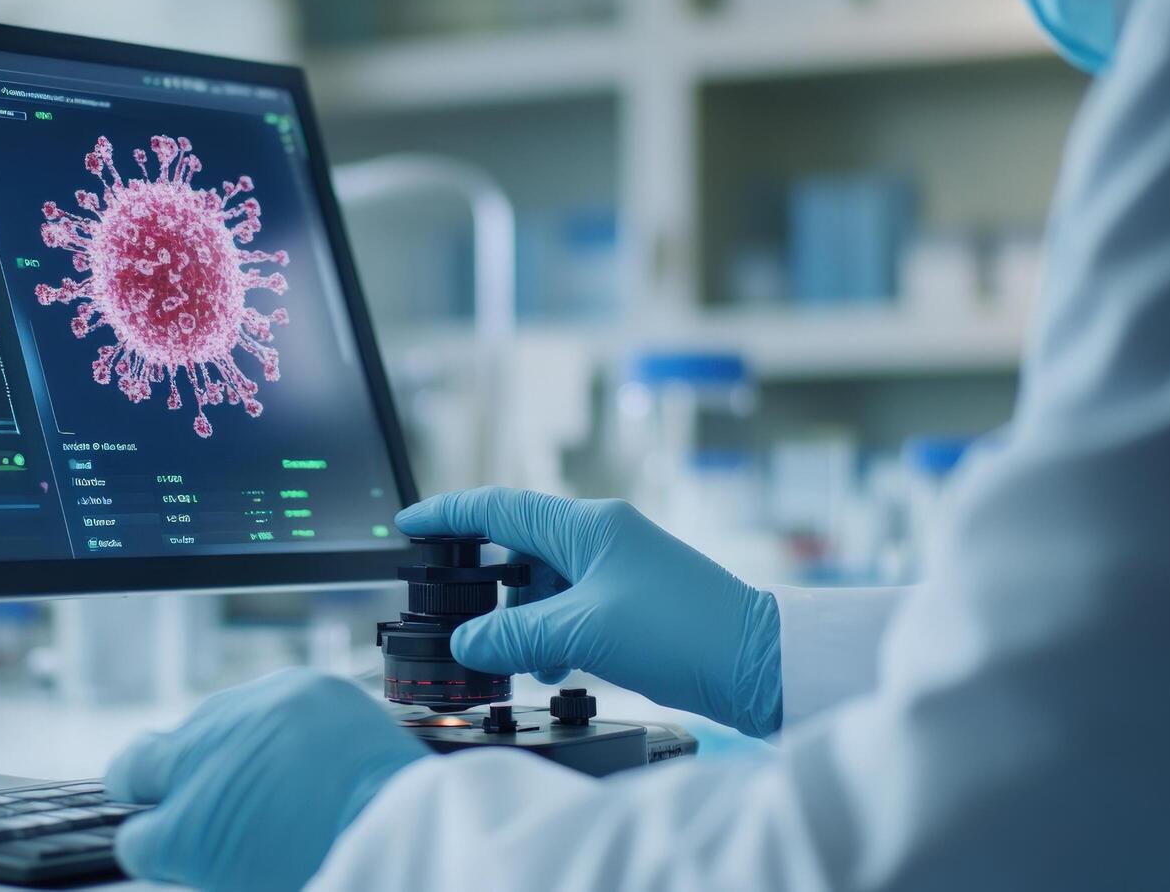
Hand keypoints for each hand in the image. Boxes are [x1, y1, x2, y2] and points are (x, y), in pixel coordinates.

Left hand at [105, 668, 428, 891]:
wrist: (406, 842)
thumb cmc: (397, 814)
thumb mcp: (360, 749)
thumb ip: (299, 746)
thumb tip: (263, 771)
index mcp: (293, 693)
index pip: (224, 716)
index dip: (221, 759)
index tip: (230, 785)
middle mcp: (243, 715)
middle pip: (171, 737)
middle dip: (174, 774)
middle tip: (200, 813)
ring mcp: (208, 766)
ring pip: (137, 778)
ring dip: (166, 815)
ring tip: (217, 848)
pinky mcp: (188, 825)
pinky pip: (138, 840)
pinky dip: (160, 856)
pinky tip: (198, 869)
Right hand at [396, 487, 782, 736]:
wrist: (760, 663)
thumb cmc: (685, 631)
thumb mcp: (583, 631)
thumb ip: (515, 635)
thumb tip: (467, 641)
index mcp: (587, 525)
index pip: (498, 507)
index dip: (447, 514)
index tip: (409, 524)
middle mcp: (601, 537)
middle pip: (518, 548)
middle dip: (483, 583)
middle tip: (451, 612)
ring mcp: (619, 569)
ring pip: (544, 585)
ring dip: (521, 619)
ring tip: (509, 656)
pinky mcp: (632, 603)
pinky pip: (571, 609)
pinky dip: (550, 633)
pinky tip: (549, 663)